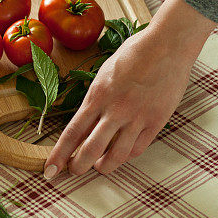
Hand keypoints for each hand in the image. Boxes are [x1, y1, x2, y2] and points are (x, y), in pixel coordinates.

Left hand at [43, 0, 216, 177]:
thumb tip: (87, 120)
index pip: (72, 132)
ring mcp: (137, 117)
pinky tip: (121, 155)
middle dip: (78, 166)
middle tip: (73, 171)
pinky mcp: (156, 121)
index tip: (50, 168)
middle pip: (90, 149)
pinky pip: (138, 148)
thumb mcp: (104, 73)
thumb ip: (96, 98)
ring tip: (99, 167)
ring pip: (116, 156)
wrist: (166, 46)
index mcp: (97, 95)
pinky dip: (126, 156)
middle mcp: (115, 109)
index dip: (60, 154)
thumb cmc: (134, 54)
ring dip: (103, 166)